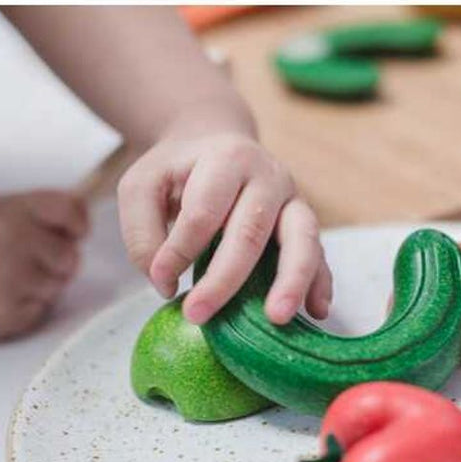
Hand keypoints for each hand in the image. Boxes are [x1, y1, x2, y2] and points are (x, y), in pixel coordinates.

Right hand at [0, 190, 87, 342]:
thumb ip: (35, 213)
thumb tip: (81, 220)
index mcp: (11, 211)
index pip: (69, 210)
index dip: (78, 223)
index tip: (75, 232)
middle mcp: (14, 241)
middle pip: (71, 256)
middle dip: (55, 263)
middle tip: (21, 262)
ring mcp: (12, 279)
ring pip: (58, 286)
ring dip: (39, 287)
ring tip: (3, 280)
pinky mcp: (10, 313)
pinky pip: (41, 311)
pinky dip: (26, 308)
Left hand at [117, 132, 331, 324]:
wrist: (215, 144)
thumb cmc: (177, 172)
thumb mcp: (141, 187)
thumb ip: (142, 232)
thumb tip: (166, 282)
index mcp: (226, 159)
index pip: (203, 212)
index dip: (179, 251)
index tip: (160, 281)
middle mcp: (268, 176)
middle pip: (251, 231)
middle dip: (224, 279)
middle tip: (197, 315)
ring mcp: (293, 200)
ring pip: (302, 240)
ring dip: (291, 281)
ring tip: (277, 318)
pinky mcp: (305, 225)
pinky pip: (319, 255)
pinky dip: (320, 283)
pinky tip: (316, 311)